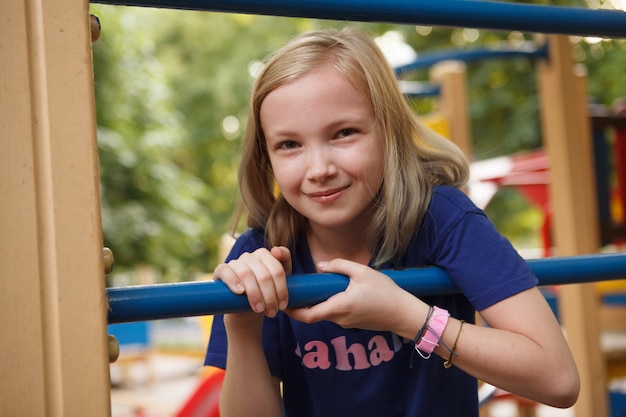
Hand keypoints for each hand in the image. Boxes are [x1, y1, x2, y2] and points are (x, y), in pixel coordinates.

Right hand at [214, 246, 291, 318]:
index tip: (283, 305)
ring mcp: (236, 262)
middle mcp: (251, 256)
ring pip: (246, 273)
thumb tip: (278, 251)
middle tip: (272, 312)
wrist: (245, 309)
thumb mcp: (281, 287)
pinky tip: (240, 291)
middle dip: (269, 296)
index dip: (281, 289)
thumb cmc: (266, 295)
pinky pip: (226, 270)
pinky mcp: (222, 270)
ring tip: (259, 309)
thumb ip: (287, 270)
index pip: (277, 269)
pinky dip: (233, 281)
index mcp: (267, 256)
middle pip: (264, 274)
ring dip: (254, 294)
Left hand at [287, 258, 419, 332]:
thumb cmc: (385, 292)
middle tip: (296, 289)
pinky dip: (330, 304)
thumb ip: (340, 266)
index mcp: (339, 307)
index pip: (308, 315)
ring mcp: (346, 323)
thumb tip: (321, 267)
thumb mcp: (363, 272)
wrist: (403, 313)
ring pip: (325, 312)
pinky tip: (336, 291)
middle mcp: (340, 319)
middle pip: (314, 314)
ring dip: (319, 302)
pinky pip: (336, 313)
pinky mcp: (353, 323)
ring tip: (317, 285)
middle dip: (303, 304)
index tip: (283, 303)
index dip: (293, 311)